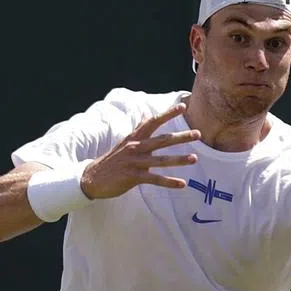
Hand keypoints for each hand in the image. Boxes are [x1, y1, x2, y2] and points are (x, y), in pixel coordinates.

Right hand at [80, 103, 199, 199]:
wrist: (92, 178)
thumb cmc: (111, 161)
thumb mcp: (124, 142)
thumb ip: (137, 131)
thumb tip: (146, 117)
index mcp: (134, 137)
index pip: (153, 121)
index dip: (167, 114)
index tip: (182, 107)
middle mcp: (136, 147)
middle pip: (162, 140)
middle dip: (181, 136)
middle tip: (198, 134)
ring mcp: (135, 162)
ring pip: (161, 160)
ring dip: (179, 159)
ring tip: (195, 158)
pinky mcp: (133, 177)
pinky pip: (155, 180)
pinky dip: (169, 182)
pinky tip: (182, 184)